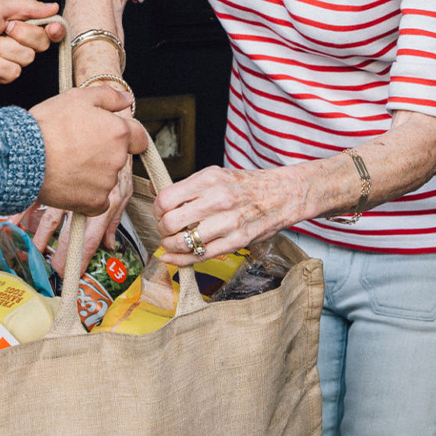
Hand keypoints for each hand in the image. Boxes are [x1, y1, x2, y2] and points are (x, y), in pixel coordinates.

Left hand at [0, 0, 65, 86]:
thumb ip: (28, 6)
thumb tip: (53, 6)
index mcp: (17, 22)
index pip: (47, 27)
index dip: (54, 29)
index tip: (52, 27)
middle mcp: (16, 41)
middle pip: (42, 43)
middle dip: (22, 35)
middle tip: (2, 29)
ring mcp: (8, 59)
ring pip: (27, 59)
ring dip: (4, 49)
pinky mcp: (0, 77)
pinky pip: (13, 73)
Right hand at [14, 160, 133, 274]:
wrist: (101, 115)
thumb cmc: (116, 149)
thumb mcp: (124, 183)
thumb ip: (115, 215)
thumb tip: (109, 244)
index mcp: (106, 199)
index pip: (92, 236)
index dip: (84, 256)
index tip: (77, 272)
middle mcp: (85, 196)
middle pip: (70, 232)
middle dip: (62, 254)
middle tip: (55, 270)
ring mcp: (67, 185)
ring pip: (51, 217)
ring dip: (41, 236)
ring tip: (34, 250)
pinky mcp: (54, 174)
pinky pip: (36, 196)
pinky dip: (23, 210)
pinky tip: (14, 221)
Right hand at [29, 86, 145, 214]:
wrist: (23, 156)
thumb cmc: (48, 125)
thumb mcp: (78, 97)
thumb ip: (109, 96)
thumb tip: (127, 99)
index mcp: (119, 132)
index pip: (139, 137)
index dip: (125, 134)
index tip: (108, 135)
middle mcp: (118, 159)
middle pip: (119, 157)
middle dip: (104, 152)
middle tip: (77, 146)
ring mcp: (107, 183)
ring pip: (107, 178)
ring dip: (93, 173)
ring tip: (68, 162)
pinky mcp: (94, 203)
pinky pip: (98, 201)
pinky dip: (87, 194)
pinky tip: (70, 182)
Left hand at [152, 165, 299, 265]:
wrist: (281, 195)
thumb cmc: (245, 186)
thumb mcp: (215, 175)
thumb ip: (187, 186)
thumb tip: (154, 193)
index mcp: (209, 180)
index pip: (166, 199)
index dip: (157, 209)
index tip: (159, 213)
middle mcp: (217, 200)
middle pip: (171, 222)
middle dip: (161, 229)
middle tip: (164, 229)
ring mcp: (228, 223)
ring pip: (184, 242)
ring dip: (170, 246)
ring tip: (171, 243)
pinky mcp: (236, 242)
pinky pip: (200, 256)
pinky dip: (181, 260)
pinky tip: (174, 258)